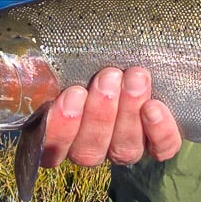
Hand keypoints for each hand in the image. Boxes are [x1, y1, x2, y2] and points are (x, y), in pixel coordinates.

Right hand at [37, 66, 183, 168]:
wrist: (142, 59)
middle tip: (109, 77)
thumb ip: (63, 64)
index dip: (61, 128)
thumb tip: (40, 52)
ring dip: (128, 113)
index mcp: (64, 133)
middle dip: (100, 113)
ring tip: (135, 79)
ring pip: (123, 148)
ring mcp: (125, 149)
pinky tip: (155, 107)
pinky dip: (159, 131)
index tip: (73, 94)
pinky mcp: (159, 146)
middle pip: (89, 148)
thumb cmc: (101, 57)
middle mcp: (92, 147)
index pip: (52, 147)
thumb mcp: (78, 58)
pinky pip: (160, 149)